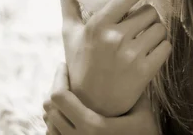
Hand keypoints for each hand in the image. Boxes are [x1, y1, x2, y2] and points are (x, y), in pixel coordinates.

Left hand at [43, 62, 160, 134]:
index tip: (65, 64)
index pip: (60, 97)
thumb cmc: (144, 134)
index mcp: (92, 126)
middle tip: (66, 74)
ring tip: (67, 91)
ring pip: (48, 122)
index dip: (59, 77)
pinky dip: (55, 121)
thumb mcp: (143, 112)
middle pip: (49, 108)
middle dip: (55, 87)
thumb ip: (133, 91)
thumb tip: (127, 65)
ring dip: (55, 105)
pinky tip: (68, 112)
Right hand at [60, 0, 171, 116]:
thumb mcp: (70, 37)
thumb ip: (69, 9)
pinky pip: (166, 47)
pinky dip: (162, 48)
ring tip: (145, 40)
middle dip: (148, 17)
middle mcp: (115, 38)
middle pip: (150, 12)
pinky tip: (151, 52)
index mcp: (98, 26)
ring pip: (161, 29)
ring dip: (157, 32)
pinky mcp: (145, 71)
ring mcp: (131, 55)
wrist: (92, 105)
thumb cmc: (81, 66)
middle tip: (140, 26)